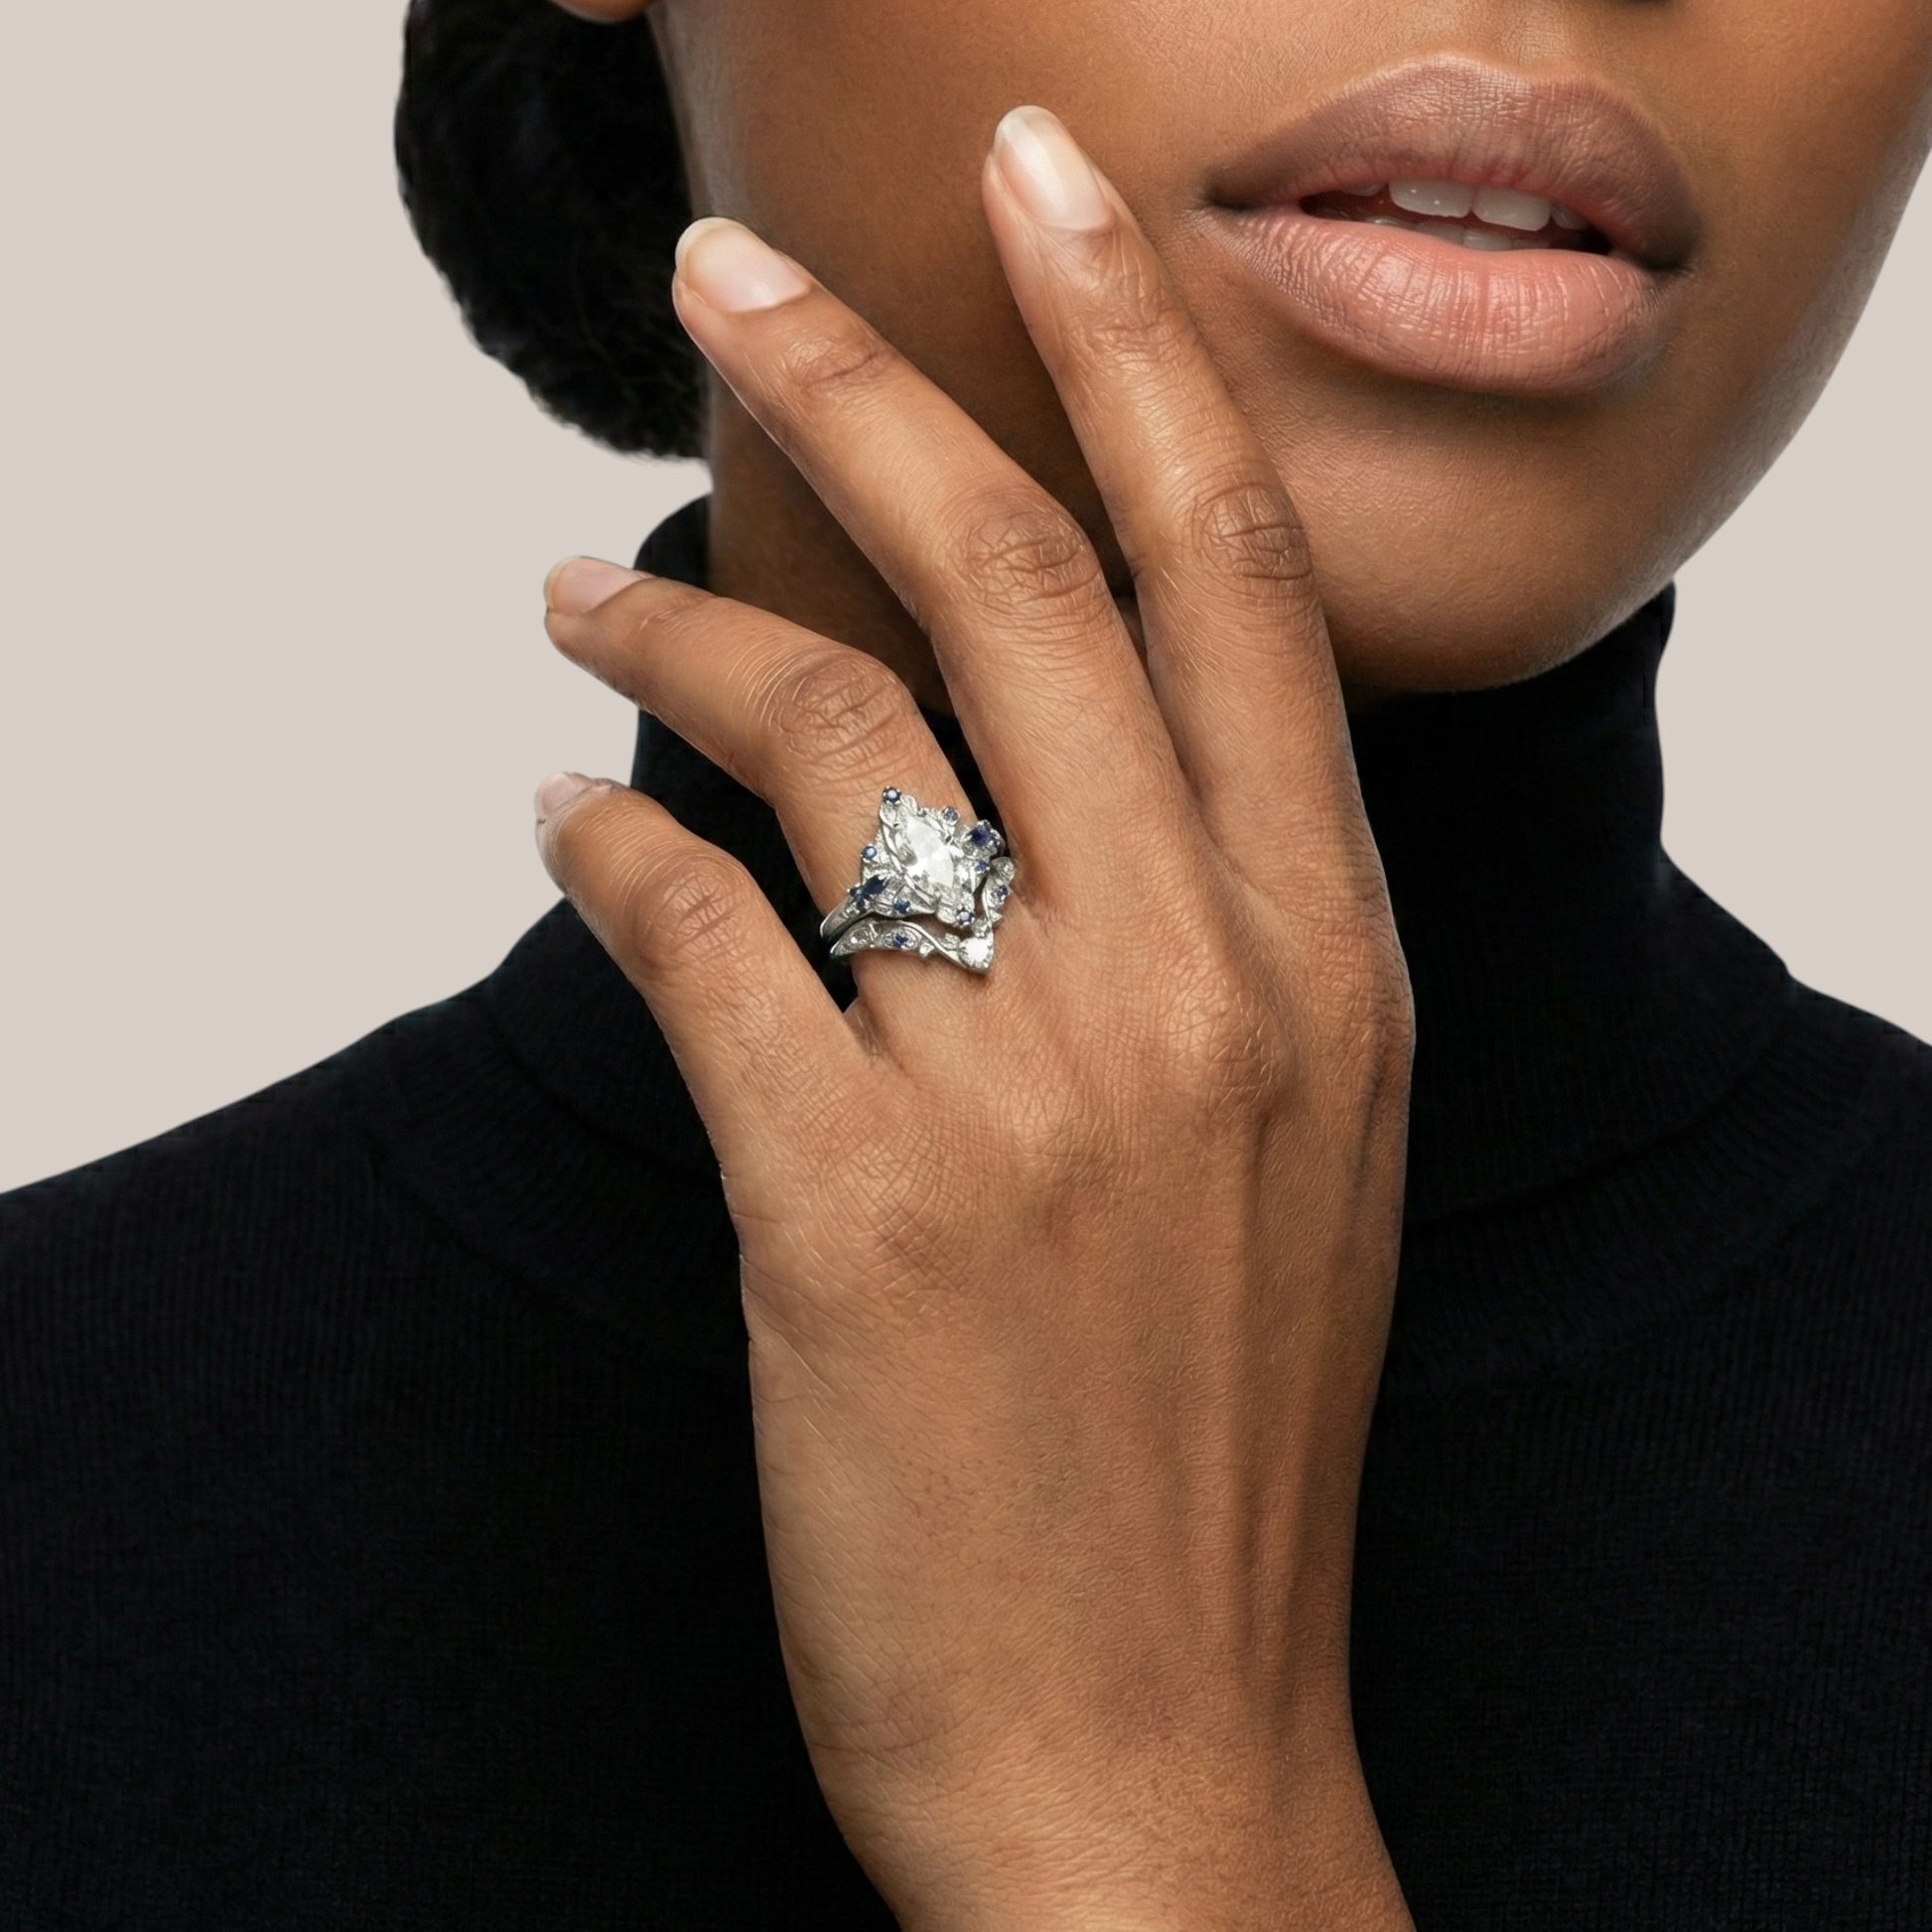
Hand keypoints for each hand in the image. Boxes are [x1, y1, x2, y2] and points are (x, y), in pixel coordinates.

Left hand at [534, 106, 1414, 1930]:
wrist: (1157, 1754)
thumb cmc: (1215, 1450)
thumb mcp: (1299, 1151)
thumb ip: (1211, 938)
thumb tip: (1027, 760)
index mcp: (1334, 968)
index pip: (1232, 580)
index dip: (1131, 352)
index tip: (1038, 199)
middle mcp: (1203, 995)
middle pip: (1014, 588)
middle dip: (863, 383)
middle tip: (729, 272)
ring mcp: (1032, 1101)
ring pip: (826, 737)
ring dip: (678, 625)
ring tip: (581, 590)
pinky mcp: (851, 1218)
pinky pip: (696, 940)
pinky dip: (605, 848)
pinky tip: (562, 823)